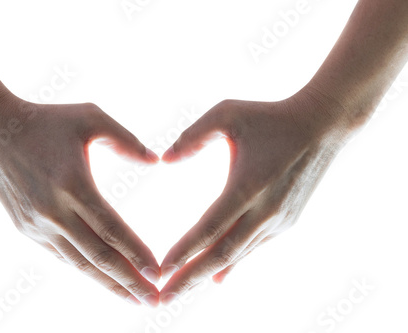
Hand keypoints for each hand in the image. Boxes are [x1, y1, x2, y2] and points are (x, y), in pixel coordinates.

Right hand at [0, 95, 160, 305]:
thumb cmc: (46, 120)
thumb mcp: (90, 116)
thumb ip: (126, 139)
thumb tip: (155, 161)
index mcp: (74, 184)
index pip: (112, 229)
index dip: (137, 254)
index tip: (158, 273)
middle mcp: (54, 211)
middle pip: (99, 256)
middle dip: (129, 281)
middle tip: (154, 301)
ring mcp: (38, 224)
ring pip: (79, 263)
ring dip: (108, 284)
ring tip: (133, 299)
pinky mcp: (26, 229)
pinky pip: (62, 256)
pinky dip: (84, 270)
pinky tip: (102, 280)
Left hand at [159, 90, 353, 303]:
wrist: (322, 127)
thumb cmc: (270, 117)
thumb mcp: (227, 112)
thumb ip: (193, 135)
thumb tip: (164, 160)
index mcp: (249, 184)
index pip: (211, 226)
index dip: (186, 249)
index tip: (162, 269)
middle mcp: (265, 210)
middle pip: (222, 252)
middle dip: (190, 278)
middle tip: (164, 299)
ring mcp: (278, 221)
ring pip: (237, 255)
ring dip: (207, 274)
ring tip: (180, 291)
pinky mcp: (285, 223)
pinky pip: (251, 249)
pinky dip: (231, 264)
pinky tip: (216, 279)